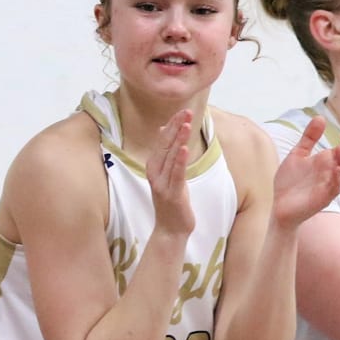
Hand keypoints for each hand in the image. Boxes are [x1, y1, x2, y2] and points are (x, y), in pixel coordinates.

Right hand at [148, 109, 195, 237]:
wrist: (170, 229)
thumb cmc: (171, 200)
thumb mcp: (167, 173)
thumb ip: (166, 152)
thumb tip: (162, 129)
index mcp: (153, 165)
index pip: (162, 141)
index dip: (172, 125)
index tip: (182, 111)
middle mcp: (154, 173)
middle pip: (165, 146)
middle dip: (176, 128)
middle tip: (186, 112)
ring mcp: (162, 184)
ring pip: (171, 157)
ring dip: (179, 140)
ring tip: (186, 125)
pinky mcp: (172, 194)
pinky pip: (177, 174)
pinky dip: (180, 161)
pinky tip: (186, 149)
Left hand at [271, 116, 339, 229]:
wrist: (279, 205)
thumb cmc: (290, 182)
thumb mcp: (298, 154)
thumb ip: (309, 137)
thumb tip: (321, 117)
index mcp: (327, 162)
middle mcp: (331, 173)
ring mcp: (329, 186)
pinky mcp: (323, 198)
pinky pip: (334, 188)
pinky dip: (337, 179)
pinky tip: (336, 169)